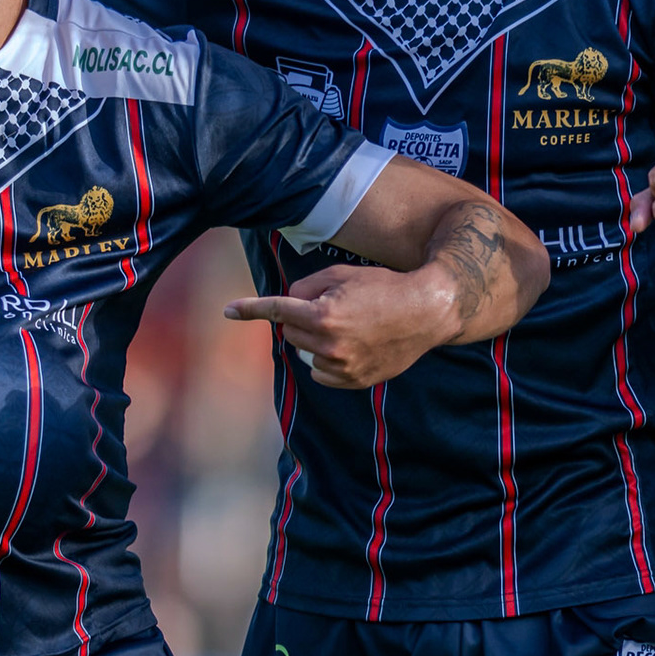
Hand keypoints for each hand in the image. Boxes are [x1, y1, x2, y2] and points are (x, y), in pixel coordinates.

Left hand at [223, 263, 461, 388]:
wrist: (426, 312)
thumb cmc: (384, 287)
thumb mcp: (342, 275)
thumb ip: (306, 286)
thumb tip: (287, 302)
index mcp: (323, 315)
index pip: (277, 310)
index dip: (250, 309)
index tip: (228, 310)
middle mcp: (329, 344)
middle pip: (290, 332)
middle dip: (300, 319)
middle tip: (328, 308)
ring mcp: (343, 366)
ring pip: (305, 353)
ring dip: (314, 340)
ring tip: (347, 327)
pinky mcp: (355, 380)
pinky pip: (321, 372)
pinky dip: (326, 360)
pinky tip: (350, 346)